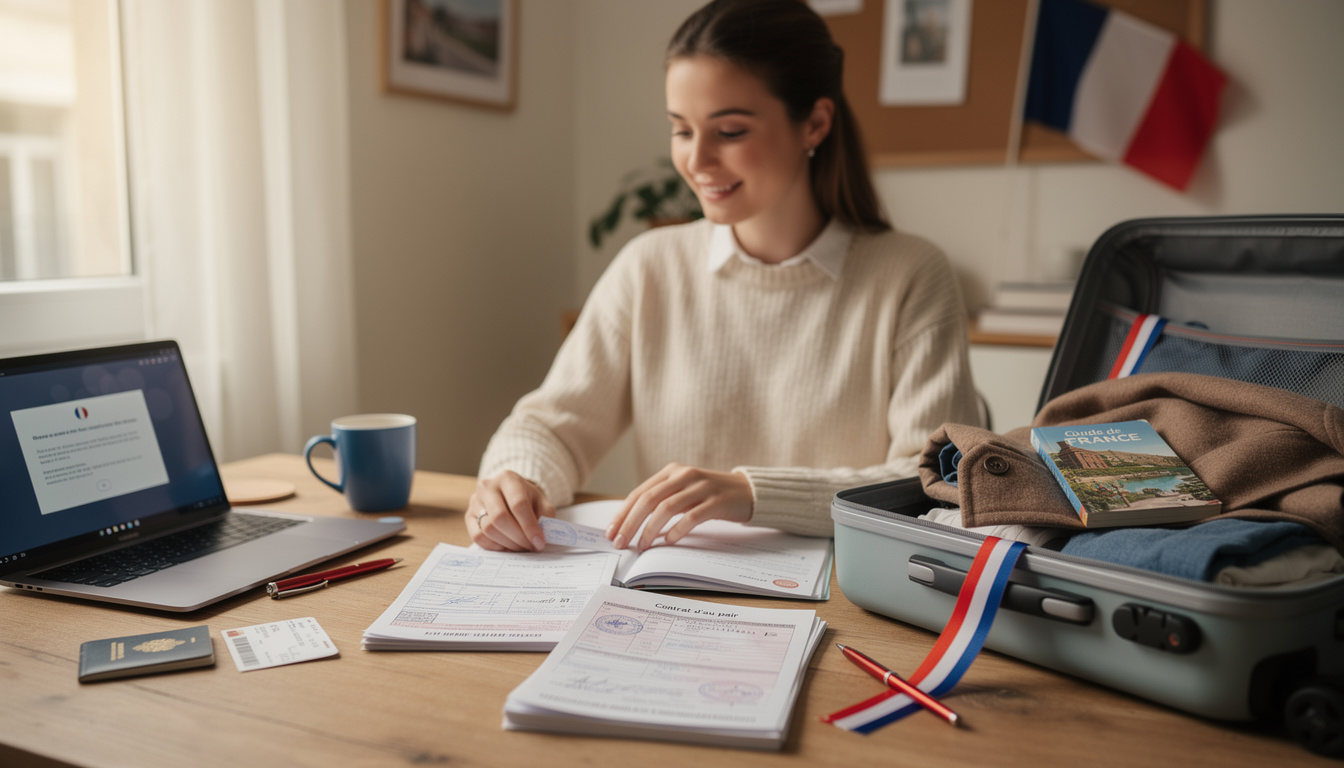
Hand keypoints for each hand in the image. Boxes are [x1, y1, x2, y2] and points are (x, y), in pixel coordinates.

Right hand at [467, 470, 554, 551]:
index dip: (530, 527)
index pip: (518, 504)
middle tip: (531, 548)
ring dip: (508, 544)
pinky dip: (494, 546)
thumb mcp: (542, 503)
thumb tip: (539, 539)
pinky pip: (478, 537)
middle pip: (500, 518)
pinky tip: (507, 546)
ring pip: (488, 529)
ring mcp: (475, 501)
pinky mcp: (468, 516)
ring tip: (521, 547)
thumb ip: (545, 518)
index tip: (539, 543)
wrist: (510, 494)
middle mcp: (488, 487)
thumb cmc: (528, 499)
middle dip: (518, 538)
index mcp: (509, 479)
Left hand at [606, 463, 752, 550]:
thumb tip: (630, 525)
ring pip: (667, 507)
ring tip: (642, 546)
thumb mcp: (683, 492)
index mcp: (672, 472)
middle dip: (631, 523)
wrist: (747, 492)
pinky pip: (692, 516)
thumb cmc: (709, 496)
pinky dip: (677, 529)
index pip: (640, 492)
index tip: (611, 532)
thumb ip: (661, 502)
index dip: (623, 513)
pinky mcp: (717, 501)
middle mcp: (684, 475)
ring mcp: (701, 487)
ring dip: (650, 529)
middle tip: (621, 543)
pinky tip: (669, 541)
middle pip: (649, 499)